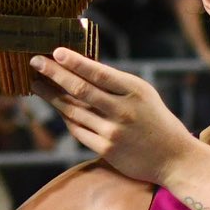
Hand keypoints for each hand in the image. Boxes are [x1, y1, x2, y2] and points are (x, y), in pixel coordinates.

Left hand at [30, 47, 197, 185]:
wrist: (174, 158)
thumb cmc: (156, 121)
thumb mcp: (144, 95)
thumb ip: (116, 84)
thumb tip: (81, 68)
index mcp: (134, 91)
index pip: (98, 72)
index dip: (74, 62)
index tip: (55, 52)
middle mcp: (123, 110)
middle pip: (80, 89)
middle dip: (54, 74)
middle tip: (35, 62)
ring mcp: (113, 132)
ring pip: (73, 110)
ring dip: (52, 96)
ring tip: (37, 84)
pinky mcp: (106, 151)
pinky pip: (78, 130)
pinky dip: (66, 117)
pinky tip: (57, 107)